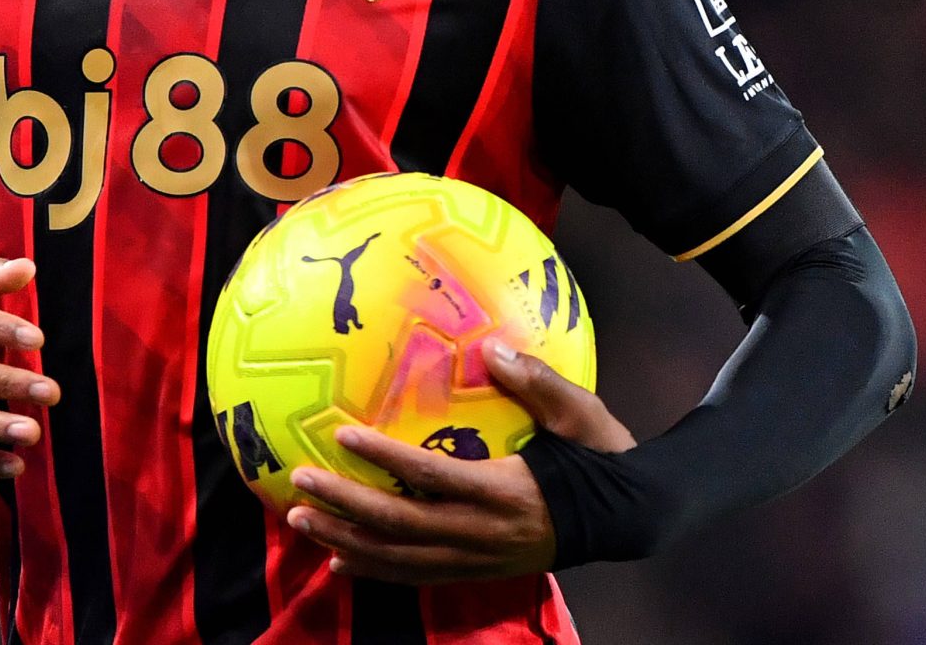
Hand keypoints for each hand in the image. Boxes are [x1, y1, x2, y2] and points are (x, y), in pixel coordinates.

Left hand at [286, 339, 635, 584]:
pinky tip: (340, 564)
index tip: (341, 435)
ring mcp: (476, 558)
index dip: (382, 458)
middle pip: (398, 525)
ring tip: (302, 521)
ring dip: (345, 542)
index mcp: (501, 490)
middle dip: (343, 506)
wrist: (627, 518)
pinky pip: (414, 577)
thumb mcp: (581, 414)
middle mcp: (480, 532)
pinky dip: (374, 571)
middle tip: (297, 484)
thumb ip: (538, 383)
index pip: (429, 475)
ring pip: (398, 559)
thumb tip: (495, 349)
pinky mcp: (476, 571)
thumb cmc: (602, 458)